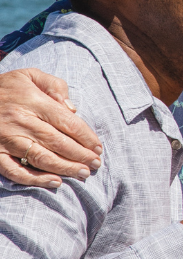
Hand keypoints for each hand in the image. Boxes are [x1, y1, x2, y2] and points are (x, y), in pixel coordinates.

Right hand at [0, 68, 102, 187]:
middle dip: (80, 155)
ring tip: (82, 174)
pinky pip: (15, 171)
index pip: (67, 122)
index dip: (86, 137)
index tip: (98, 147)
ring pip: (40, 158)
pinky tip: (54, 182)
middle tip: (96, 164)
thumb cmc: (6, 87)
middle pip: (57, 142)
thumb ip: (55, 86)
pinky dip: (35, 179)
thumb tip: (72, 109)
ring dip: (65, 168)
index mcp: (33, 101)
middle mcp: (21, 121)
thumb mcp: (30, 75)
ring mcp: (6, 139)